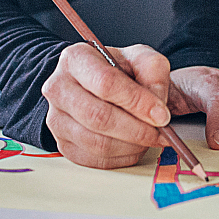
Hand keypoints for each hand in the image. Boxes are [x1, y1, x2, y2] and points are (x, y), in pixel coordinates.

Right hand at [41, 41, 172, 169]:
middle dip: (136, 129)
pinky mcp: (64, 145)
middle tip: (160, 132)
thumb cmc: (118, 70)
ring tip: (149, 138)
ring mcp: (57, 120)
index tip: (161, 114)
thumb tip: (157, 109)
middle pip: (98, 117)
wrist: (98, 84)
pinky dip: (122, 158)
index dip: (137, 101)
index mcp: (76, 59)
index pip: (105, 83)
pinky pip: (95, 161)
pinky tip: (134, 146)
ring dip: (131, 146)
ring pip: (97, 143)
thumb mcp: (140, 58)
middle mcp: (58, 88)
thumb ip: (154, 74)